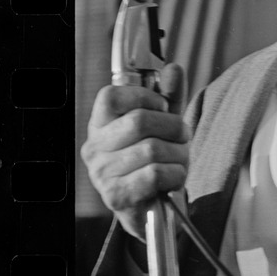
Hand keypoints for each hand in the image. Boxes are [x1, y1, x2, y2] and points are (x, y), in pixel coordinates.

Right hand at [81, 63, 189, 241]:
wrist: (152, 206)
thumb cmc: (155, 158)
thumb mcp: (164, 122)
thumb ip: (169, 95)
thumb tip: (173, 69)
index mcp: (100, 123)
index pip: (110, 96)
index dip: (144, 96)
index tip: (162, 107)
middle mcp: (94, 148)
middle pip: (139, 121)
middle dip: (173, 126)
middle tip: (182, 135)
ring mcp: (102, 174)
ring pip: (152, 149)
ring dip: (179, 154)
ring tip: (179, 159)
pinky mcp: (116, 197)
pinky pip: (156, 174)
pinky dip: (176, 174)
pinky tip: (174, 177)